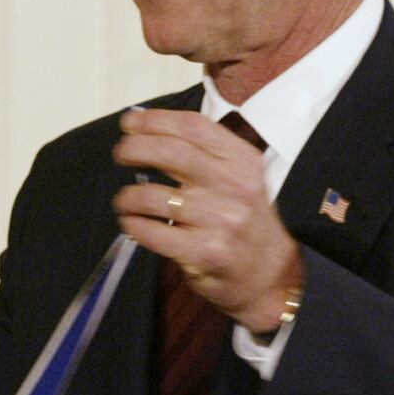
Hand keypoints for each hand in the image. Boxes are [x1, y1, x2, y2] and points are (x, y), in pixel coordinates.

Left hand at [112, 109, 303, 331]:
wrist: (272, 275)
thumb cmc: (246, 221)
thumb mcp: (241, 178)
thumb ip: (205, 153)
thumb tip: (149, 129)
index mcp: (242, 161)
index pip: (192, 126)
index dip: (154, 119)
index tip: (130, 122)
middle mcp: (233, 186)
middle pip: (169, 152)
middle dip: (134, 148)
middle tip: (121, 153)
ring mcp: (220, 220)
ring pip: (152, 196)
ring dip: (127, 196)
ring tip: (125, 201)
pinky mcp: (205, 252)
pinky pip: (152, 233)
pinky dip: (133, 224)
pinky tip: (132, 222)